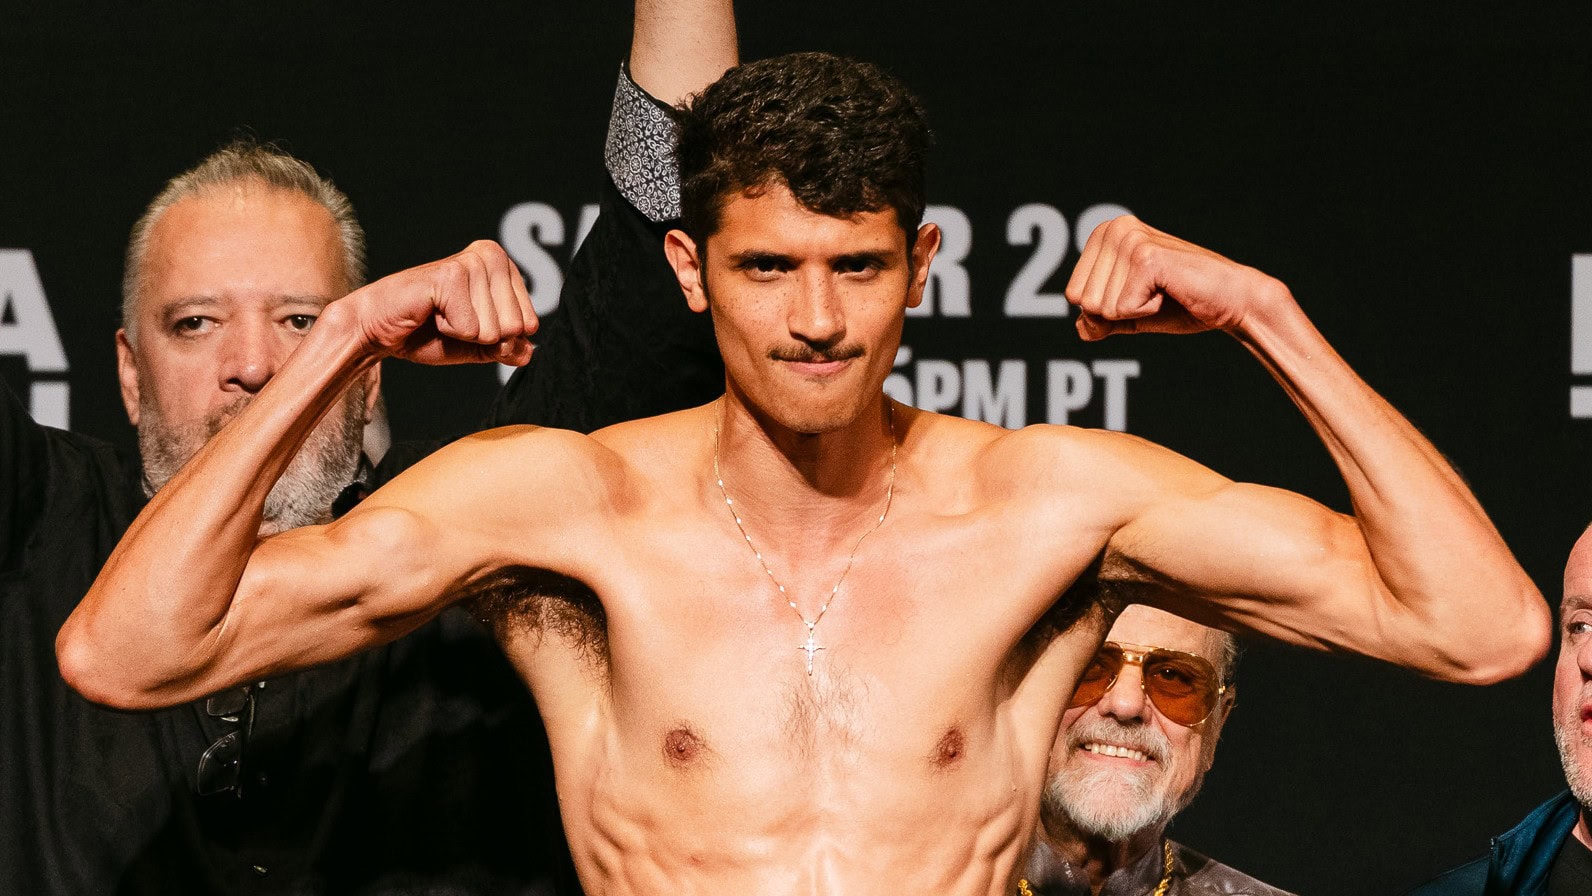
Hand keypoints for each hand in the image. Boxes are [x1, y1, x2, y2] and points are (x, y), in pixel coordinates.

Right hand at [343, 240, 537, 365]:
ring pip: (494, 330)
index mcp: (504, 267)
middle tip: (451, 320)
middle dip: (482, 337)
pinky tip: (431, 312)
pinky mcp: (450, 275)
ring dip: (463, 334)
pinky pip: (471, 330)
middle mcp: (491, 256)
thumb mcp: (477, 346)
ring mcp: (471, 262)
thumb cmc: (426, 332)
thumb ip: (507, 347)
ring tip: (440, 314)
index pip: (529, 324)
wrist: (378, 329)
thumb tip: (529, 350)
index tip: (467, 323)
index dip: (496, 338)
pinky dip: (450, 331)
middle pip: (515, 327)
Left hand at [1064, 216, 1287, 340]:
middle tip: (1154, 293)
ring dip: (1135, 310)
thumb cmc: (1180, 304)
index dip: (1107, 310)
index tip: (1141, 293)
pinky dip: (1147, 312)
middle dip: (1118, 311)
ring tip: (1163, 290)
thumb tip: (1081, 327)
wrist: (1230, 301)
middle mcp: (1114, 229)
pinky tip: (1170, 292)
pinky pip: (1122, 310)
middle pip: (1083, 301)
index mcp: (1103, 235)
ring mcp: (1129, 240)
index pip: (1073, 294)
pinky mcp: (1145, 258)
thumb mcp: (1129, 315)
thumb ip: (1099, 322)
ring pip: (1100, 307)